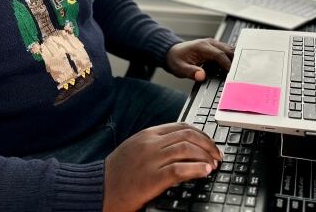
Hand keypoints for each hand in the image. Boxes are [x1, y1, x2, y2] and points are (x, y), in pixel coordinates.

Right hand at [103, 122, 221, 211]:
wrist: (98, 189)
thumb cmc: (117, 173)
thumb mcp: (136, 149)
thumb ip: (156, 144)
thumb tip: (181, 147)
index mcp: (148, 134)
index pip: (182, 127)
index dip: (201, 134)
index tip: (210, 144)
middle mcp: (151, 143)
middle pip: (188, 136)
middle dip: (208, 145)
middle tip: (217, 155)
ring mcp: (151, 160)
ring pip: (187, 150)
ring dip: (206, 156)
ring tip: (214, 164)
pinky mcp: (152, 178)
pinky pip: (179, 169)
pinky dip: (196, 169)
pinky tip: (205, 172)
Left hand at [166, 38, 233, 81]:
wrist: (172, 53)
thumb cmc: (176, 59)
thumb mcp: (180, 68)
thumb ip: (191, 72)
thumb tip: (201, 76)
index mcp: (202, 47)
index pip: (219, 54)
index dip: (227, 64)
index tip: (231, 74)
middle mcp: (209, 43)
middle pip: (227, 50)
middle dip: (235, 61)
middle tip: (239, 73)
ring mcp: (212, 44)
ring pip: (229, 49)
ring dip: (234, 58)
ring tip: (238, 70)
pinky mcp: (214, 47)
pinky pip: (226, 51)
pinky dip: (231, 58)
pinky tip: (232, 67)